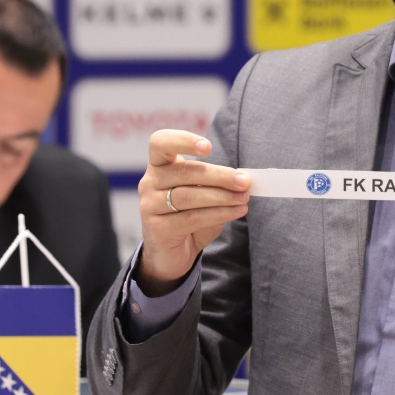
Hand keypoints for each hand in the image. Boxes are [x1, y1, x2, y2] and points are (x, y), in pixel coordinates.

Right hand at [136, 129, 249, 294]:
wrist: (173, 253)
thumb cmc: (190, 216)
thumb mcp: (204, 194)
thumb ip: (217, 184)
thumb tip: (244, 179)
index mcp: (160, 166)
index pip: (160, 143)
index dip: (182, 140)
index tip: (208, 147)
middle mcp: (150, 182)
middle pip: (185, 172)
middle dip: (219, 176)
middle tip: (244, 181)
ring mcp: (150, 205)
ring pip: (189, 196)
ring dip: (222, 196)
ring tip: (243, 198)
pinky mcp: (157, 228)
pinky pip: (192, 218)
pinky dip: (219, 214)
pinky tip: (236, 211)